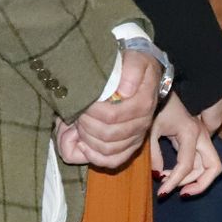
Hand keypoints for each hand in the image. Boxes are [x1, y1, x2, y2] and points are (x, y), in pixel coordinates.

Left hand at [70, 50, 160, 168]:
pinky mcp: (131, 147)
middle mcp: (143, 123)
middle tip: (77, 113)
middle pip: (108, 134)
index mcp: (144, 103)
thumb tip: (123, 92)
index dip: (92, 112)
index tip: (83, 102)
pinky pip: (113, 161)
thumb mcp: (135, 60)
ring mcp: (137, 137)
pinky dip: (95, 157)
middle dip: (86, 125)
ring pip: (107, 149)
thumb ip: (132, 71)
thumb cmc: (134, 67)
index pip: (113, 116)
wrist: (142, 75)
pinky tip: (85, 145)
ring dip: (87, 139)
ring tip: (80, 125)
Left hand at [150, 93, 221, 197]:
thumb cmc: (157, 108)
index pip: (187, 165)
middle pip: (214, 166)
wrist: (163, 91)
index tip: (161, 193)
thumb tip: (158, 175)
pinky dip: (192, 173)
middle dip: (200, 184)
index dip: (174, 182)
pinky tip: (172, 175)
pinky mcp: (198, 140)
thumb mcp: (151, 130)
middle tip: (180, 193)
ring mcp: (202, 138)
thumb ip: (155, 154)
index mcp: (190, 133)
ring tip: (170, 184)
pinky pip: (202, 162)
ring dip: (194, 180)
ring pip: (210, 166)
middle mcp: (202, 136)